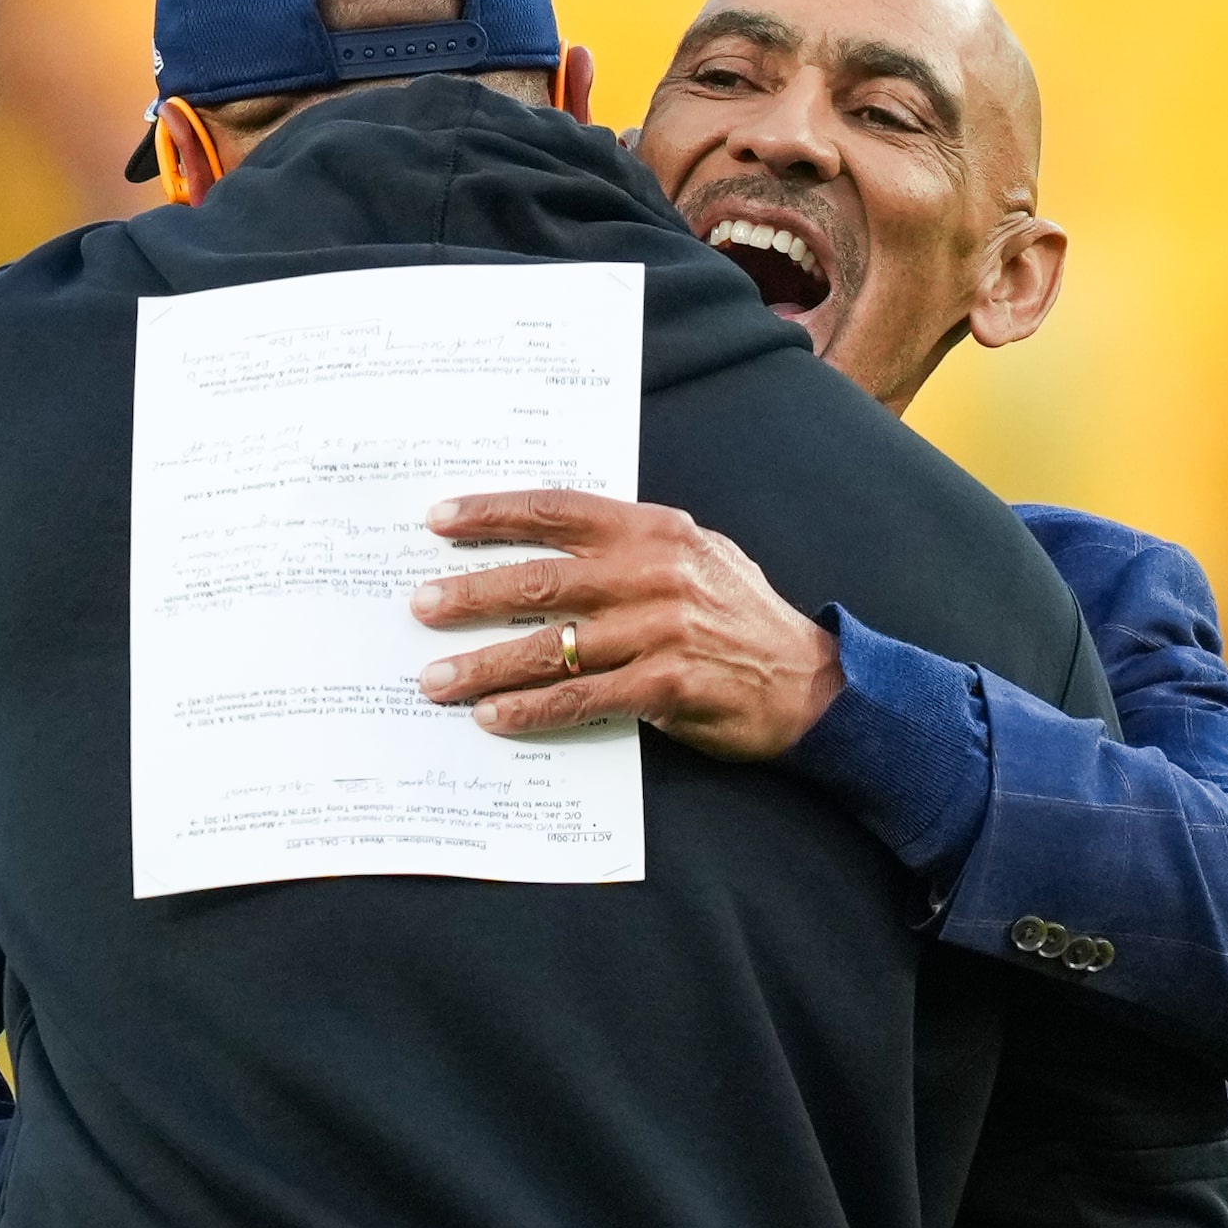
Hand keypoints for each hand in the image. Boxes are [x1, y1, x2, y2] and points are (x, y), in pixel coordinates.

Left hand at [409, 489, 844, 760]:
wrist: (808, 681)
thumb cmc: (739, 615)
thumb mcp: (695, 555)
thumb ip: (630, 545)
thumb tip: (547, 543)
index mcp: (655, 530)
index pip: (558, 510)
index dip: (493, 512)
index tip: (437, 519)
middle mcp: (654, 573)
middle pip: (540, 580)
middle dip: (470, 594)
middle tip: (419, 606)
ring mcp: (660, 630)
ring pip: (549, 647)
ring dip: (483, 664)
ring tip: (434, 678)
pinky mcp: (665, 685)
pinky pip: (580, 698)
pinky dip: (530, 709)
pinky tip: (492, 718)